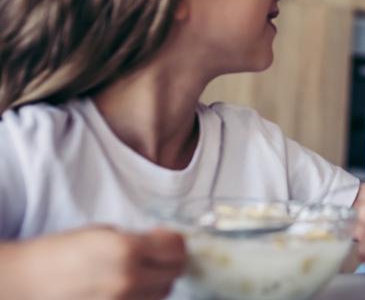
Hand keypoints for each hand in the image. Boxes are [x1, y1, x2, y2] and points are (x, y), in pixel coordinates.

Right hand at [5, 226, 186, 299]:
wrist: (26, 283)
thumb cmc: (58, 253)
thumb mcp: (103, 232)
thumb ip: (138, 238)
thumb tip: (162, 242)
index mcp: (127, 249)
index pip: (177, 249)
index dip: (177, 242)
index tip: (168, 238)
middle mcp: (129, 279)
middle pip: (174, 274)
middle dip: (170, 262)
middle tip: (159, 254)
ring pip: (161, 294)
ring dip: (158, 281)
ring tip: (139, 271)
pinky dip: (143, 297)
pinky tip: (128, 287)